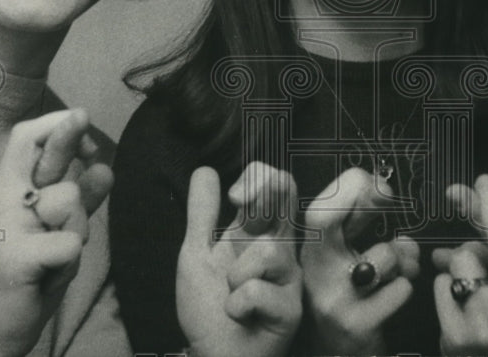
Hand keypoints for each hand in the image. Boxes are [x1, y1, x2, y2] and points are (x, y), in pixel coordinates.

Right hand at [0, 109, 109, 356]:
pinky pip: (70, 242)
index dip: (57, 127)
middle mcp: (2, 200)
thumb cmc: (30, 271)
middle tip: (83, 115)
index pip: (26, 138)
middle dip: (67, 132)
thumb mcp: (58, 227)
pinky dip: (72, 258)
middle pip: (39, 151)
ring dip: (80, 226)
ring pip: (70, 200)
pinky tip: (53, 273)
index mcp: (9, 188)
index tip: (85, 135)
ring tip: (58, 253)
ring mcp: (5, 227)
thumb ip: (81, 198)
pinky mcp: (13, 257)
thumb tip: (103, 166)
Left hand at [177, 163, 301, 356]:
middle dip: (264, 192)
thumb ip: (202, 214)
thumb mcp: (196, 254)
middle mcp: (280, 249)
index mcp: (257, 234)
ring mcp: (289, 278)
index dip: (260, 177)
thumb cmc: (208, 311)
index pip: (274, 186)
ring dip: (235, 277)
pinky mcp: (291, 309)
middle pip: (287, 197)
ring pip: (268, 252)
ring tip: (231, 297)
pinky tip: (238, 317)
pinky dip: (236, 305)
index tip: (234, 196)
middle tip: (239, 203)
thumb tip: (205, 169)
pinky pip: (257, 290)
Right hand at [300, 167, 419, 355]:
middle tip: (389, 198)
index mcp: (312, 249)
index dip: (349, 185)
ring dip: (403, 259)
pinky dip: (406, 288)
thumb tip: (381, 186)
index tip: (376, 184)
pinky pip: (400, 288)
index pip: (317, 208)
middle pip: (325, 218)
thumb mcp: (343, 257)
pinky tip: (395, 297)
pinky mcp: (355, 323)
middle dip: (368, 198)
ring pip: (382, 256)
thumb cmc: (351, 299)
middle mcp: (314, 272)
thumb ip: (356, 223)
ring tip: (401, 269)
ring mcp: (332, 298)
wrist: (341, 355)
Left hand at [432, 174, 487, 354]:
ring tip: (479, 291)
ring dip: (459, 273)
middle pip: (466, 255)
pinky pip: (438, 291)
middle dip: (472, 251)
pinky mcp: (452, 344)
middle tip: (487, 270)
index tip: (485, 182)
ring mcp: (476, 336)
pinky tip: (466, 306)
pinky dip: (448, 291)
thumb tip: (457, 190)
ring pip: (447, 272)